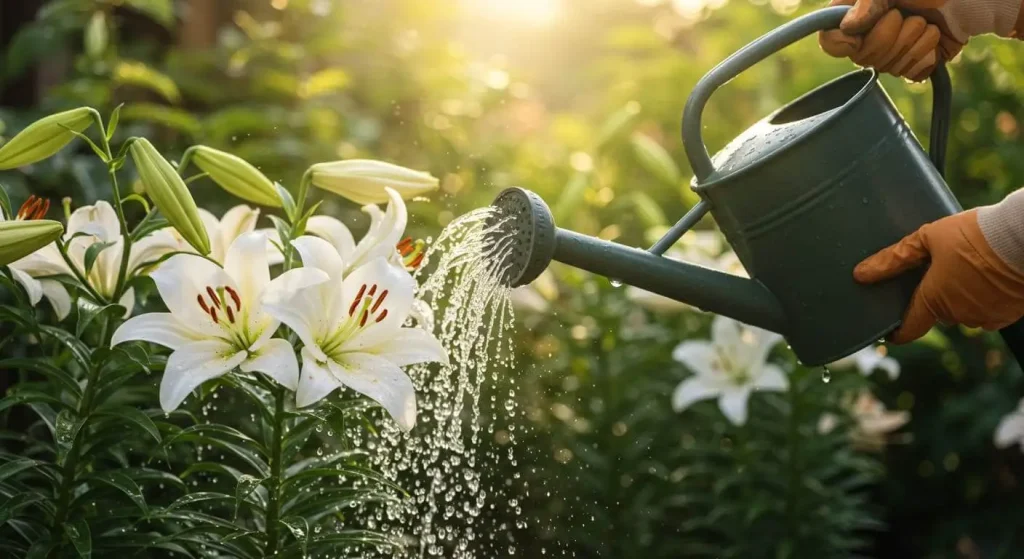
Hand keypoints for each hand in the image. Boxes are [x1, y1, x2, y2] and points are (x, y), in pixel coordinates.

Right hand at [818, 0, 967, 80]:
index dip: (842, 42)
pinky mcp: (912, 64)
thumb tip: (848, 27)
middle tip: (908, 15)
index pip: (830, 40)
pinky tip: (932, 39)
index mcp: (856, 14)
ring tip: (925, 23)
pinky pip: (910, 73)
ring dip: (914, 41)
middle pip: (862, 57)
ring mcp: (890, 52)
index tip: (861, 30)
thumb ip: (869, 2)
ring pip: (888, 66)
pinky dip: (927, 55)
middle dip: (892, 35)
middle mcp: (868, 35)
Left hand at [853, 210, 1023, 342]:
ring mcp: (987, 316)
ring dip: (961, 296)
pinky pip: (990, 310)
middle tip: (939, 271)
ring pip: (966, 311)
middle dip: (936, 296)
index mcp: (934, 300)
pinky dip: (986, 297)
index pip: (910, 329)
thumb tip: (861, 274)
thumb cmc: (975, 234)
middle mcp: (960, 315)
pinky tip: (989, 276)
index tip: (890, 331)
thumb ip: (894, 259)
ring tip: (967, 267)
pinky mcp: (1010, 313)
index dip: (897, 332)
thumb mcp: (928, 239)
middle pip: (939, 312)